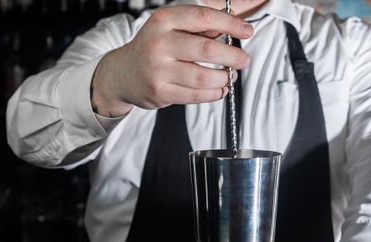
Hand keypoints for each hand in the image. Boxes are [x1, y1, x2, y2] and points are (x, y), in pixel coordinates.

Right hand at [91, 5, 252, 116]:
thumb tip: (234, 24)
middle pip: (207, 50)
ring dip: (224, 78)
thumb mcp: (171, 28)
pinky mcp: (161, 92)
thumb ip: (201, 26)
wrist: (122, 74)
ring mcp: (158, 70)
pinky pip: (196, 95)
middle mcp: (159, 43)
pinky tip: (220, 89)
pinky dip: (214, 93)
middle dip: (233, 56)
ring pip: (204, 76)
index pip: (203, 17)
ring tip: (230, 76)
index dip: (230, 24)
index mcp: (164, 21)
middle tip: (244, 60)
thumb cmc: (154, 48)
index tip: (247, 31)